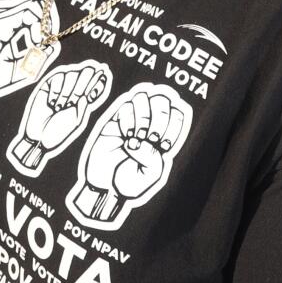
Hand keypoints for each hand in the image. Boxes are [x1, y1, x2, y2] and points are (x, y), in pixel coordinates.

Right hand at [8, 59, 110, 172]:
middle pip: (87, 72)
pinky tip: (51, 103)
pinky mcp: (49, 83)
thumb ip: (85, 106)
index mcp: (87, 97)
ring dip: (67, 92)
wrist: (39, 135)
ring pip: (72, 73)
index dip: (99, 80)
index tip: (96, 86)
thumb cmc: (59, 131)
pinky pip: (58, 76)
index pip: (98, 81)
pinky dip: (55, 90)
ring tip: (60, 107)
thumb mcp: (77, 122)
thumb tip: (87, 93)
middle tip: (73, 102)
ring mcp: (62, 84)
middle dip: (82, 86)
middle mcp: (76, 88)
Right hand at [69, 82, 192, 226]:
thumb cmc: (129, 181)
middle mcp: (149, 123)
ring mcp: (131, 119)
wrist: (104, 185)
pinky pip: (124, 106)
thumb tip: (142, 140)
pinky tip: (126, 136)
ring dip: (143, 118)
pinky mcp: (114, 120)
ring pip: (143, 97)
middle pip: (162, 100)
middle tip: (150, 138)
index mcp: (163, 134)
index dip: (173, 124)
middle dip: (159, 119)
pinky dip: (127, 120)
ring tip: (136, 137)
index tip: (163, 144)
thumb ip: (154, 157)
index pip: (177, 113)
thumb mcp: (151, 175)